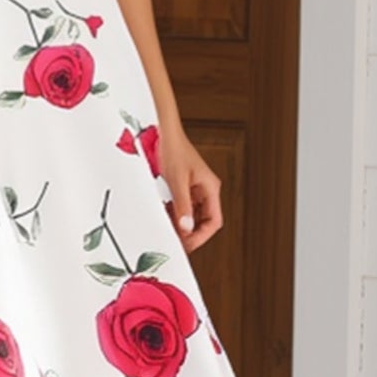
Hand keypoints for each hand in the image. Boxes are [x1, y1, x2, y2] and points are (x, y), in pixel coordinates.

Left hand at [155, 122, 221, 252]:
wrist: (162, 131)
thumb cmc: (173, 149)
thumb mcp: (176, 180)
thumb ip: (182, 205)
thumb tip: (186, 228)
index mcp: (210, 188)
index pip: (213, 221)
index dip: (201, 236)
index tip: (187, 245)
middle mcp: (205, 190)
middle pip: (203, 221)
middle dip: (190, 233)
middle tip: (176, 243)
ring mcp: (193, 188)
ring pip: (190, 215)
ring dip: (180, 224)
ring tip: (167, 231)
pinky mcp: (182, 186)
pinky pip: (180, 206)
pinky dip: (173, 214)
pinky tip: (163, 217)